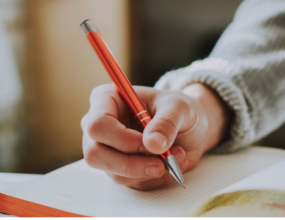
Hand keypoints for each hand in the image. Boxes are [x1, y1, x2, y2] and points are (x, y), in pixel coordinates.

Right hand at [81, 83, 230, 189]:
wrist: (189, 126)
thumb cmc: (178, 109)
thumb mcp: (179, 107)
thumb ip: (166, 123)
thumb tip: (153, 144)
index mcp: (106, 100)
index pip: (98, 125)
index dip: (123, 139)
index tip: (152, 144)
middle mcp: (100, 126)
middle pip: (95, 154)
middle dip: (132, 163)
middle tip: (162, 162)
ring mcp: (106, 149)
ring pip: (114, 172)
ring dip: (149, 170)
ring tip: (176, 156)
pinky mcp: (118, 168)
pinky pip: (130, 182)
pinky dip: (154, 177)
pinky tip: (170, 163)